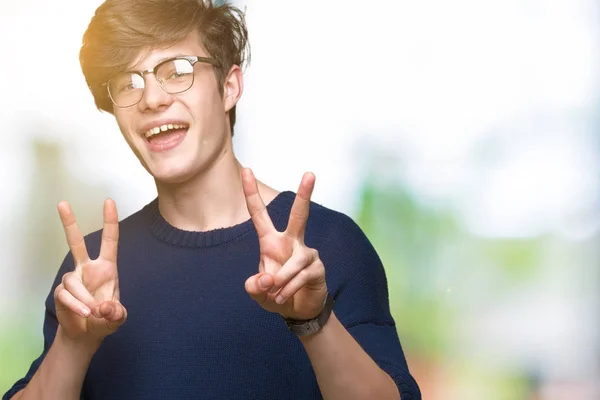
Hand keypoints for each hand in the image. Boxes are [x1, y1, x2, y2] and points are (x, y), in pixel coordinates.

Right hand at [54, 199, 126, 343]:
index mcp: (107, 268)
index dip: (110, 221)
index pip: (110, 240)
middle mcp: (88, 268)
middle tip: (62, 203)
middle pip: (76, 242)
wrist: (87, 335)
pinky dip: (76, 305)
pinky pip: (66, 294)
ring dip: (84, 298)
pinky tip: (84, 314)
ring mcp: (73, 279)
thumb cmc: (106, 319)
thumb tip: (104, 306)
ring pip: (74, 281)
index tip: (109, 201)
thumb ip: (116, 313)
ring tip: (92, 312)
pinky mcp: (61, 292)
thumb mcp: (118, 318)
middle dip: (69, 223)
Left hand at [242, 168, 326, 319]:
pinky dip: (289, 289)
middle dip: (305, 194)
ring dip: (281, 281)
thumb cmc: (276, 294)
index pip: (259, 214)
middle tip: (310, 173)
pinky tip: (283, 297)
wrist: (298, 311)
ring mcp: (306, 253)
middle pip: (299, 215)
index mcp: (271, 241)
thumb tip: (266, 278)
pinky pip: (300, 275)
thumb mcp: (257, 293)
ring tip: (276, 295)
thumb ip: (254, 287)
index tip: (246, 170)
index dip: (251, 193)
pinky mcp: (317, 267)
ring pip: (294, 262)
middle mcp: (291, 241)